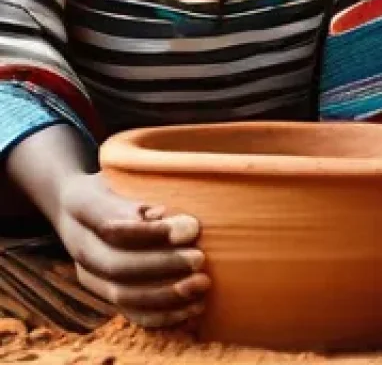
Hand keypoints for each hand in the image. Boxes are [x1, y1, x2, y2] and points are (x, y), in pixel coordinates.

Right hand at [55, 172, 207, 327]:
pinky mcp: (100, 291)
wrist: (76, 202)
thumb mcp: (123, 170)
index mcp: (81, 205)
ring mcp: (86, 272)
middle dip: (162, 265)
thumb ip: (142, 187)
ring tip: (201, 284)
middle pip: (115, 264)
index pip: (112, 225)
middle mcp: (78, 243)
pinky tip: (192, 308)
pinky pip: (127, 311)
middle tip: (201, 258)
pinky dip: (161, 314)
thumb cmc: (115, 179)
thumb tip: (166, 214)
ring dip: (164, 294)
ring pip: (119, 294)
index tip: (192, 228)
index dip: (151, 232)